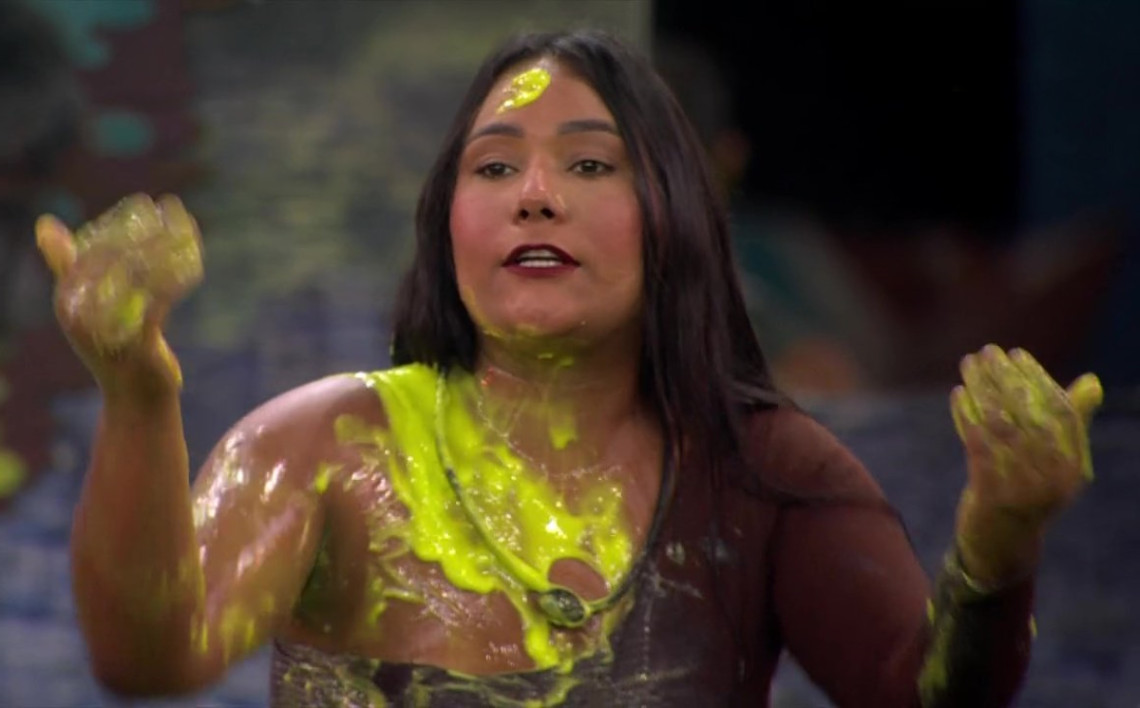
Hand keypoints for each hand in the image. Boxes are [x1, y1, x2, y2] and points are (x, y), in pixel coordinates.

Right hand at [35, 194, 202, 399]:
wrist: (137, 401)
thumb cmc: (115, 349)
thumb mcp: (89, 306)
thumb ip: (69, 266)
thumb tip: (44, 224)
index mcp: (68, 300)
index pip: (91, 249)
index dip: (118, 221)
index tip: (143, 202)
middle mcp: (81, 313)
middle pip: (115, 256)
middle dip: (147, 226)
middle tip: (171, 205)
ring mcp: (108, 329)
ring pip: (140, 273)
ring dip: (168, 244)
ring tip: (187, 223)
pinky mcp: (138, 343)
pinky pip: (160, 300)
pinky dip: (178, 277)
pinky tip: (196, 262)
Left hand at [949, 344, 1100, 584]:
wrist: (1003, 543)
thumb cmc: (1029, 492)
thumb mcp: (1055, 464)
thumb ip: (1071, 424)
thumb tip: (1091, 380)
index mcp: (1072, 466)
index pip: (1060, 411)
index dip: (1038, 378)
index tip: (1017, 354)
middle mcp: (1053, 477)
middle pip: (1028, 413)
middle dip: (1005, 376)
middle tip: (987, 351)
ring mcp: (1023, 487)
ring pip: (1000, 424)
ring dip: (981, 389)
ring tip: (968, 365)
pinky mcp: (990, 493)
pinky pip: (977, 444)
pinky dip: (966, 415)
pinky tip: (957, 394)